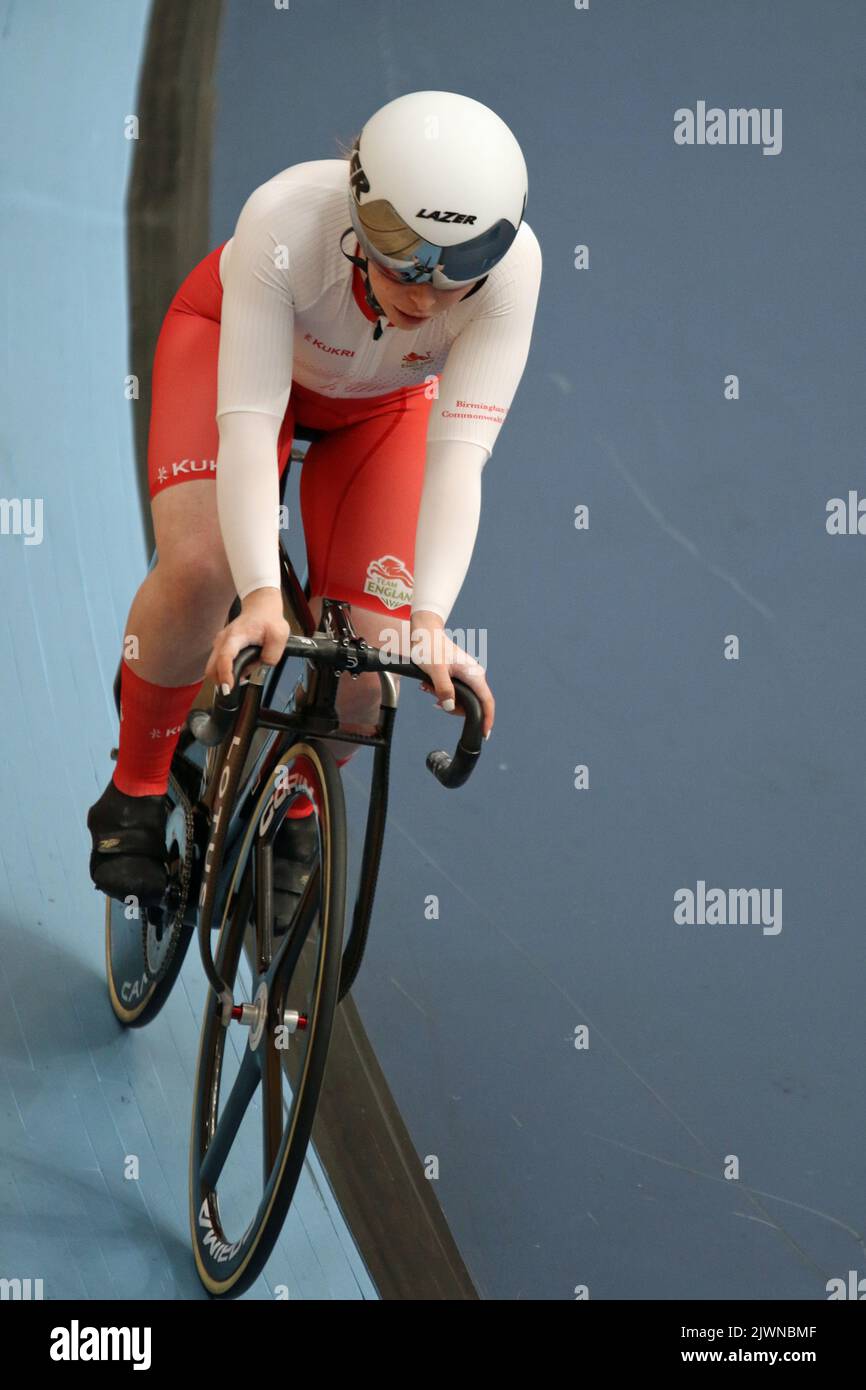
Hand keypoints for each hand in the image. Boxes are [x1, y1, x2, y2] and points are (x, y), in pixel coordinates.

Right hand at [204, 587, 288, 691]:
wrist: (260, 608)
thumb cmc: (268, 619)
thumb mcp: (279, 635)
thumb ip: (272, 654)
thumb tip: (263, 665)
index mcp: (236, 635)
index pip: (225, 656)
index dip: (225, 673)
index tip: (228, 687)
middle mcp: (223, 640)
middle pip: (212, 667)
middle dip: (221, 681)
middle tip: (236, 687)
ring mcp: (220, 644)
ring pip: (213, 668)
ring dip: (225, 676)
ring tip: (245, 670)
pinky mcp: (221, 648)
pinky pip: (218, 665)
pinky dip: (226, 672)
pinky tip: (241, 668)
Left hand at [410, 610, 493, 738]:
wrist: (425, 631)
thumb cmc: (430, 646)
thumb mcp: (435, 670)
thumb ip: (444, 690)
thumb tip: (450, 706)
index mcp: (473, 674)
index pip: (486, 701)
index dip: (487, 719)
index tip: (484, 734)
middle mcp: (474, 675)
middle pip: (472, 703)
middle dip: (453, 707)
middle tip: (435, 701)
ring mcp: (467, 675)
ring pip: (461, 698)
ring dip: (445, 699)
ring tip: (428, 688)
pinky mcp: (459, 674)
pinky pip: (455, 691)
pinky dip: (442, 693)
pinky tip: (429, 686)